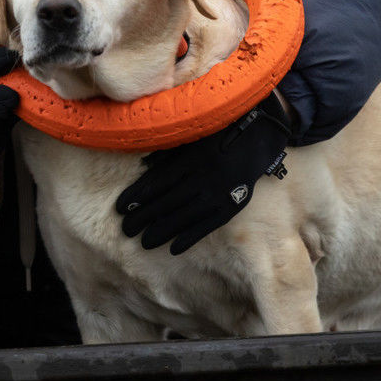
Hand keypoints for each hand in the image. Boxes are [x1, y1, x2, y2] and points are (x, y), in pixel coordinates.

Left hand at [116, 92, 290, 254]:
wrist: (259, 135)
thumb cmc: (219, 131)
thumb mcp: (192, 134)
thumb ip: (168, 150)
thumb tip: (142, 164)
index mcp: (191, 157)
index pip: (158, 182)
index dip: (137, 196)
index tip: (120, 208)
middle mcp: (203, 176)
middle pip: (167, 201)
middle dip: (144, 217)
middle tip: (126, 229)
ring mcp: (219, 192)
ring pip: (185, 216)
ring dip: (162, 231)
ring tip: (144, 242)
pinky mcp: (233, 204)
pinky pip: (209, 225)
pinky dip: (191, 237)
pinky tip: (174, 248)